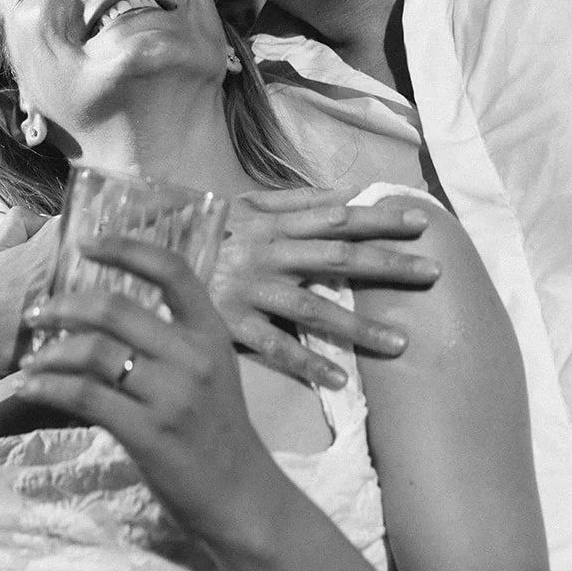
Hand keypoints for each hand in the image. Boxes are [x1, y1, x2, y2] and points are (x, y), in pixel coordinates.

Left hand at [15, 235, 273, 543]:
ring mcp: (171, 395)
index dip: (126, 248)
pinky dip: (49, 387)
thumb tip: (117, 307)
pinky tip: (32, 387)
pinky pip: (83, 396)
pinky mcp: (147, 432)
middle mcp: (194, 356)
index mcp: (211, 333)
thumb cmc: (218, 430)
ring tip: (30, 358)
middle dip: (63, 305)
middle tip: (35, 312)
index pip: (171, 270)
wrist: (239, 496)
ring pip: (93, 351)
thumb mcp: (212, 371)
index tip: (86, 242)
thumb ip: (175, 337)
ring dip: (50, 351)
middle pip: (114, 308)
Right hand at [212, 188, 439, 386]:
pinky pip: (274, 346)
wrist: (137, 255)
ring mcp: (250, 289)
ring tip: (402, 343)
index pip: (337, 217)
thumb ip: (294, 199)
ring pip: (314, 308)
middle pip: (338, 258)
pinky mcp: (230, 323)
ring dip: (360, 326)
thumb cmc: (197, 230)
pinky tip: (339, 379)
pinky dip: (307, 363)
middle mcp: (268, 253)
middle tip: (434, 274)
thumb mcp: (243, 204)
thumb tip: (344, 191)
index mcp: (273, 223)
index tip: (422, 221)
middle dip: (388, 265)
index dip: (380, 218)